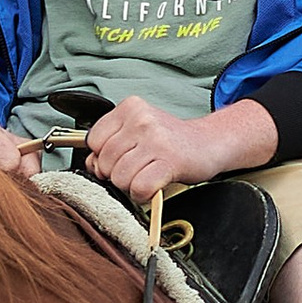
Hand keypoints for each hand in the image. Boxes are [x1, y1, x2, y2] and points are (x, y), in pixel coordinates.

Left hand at [86, 94, 277, 205]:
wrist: (208, 143)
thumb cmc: (170, 141)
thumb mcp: (136, 133)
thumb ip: (109, 146)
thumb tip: (93, 166)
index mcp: (130, 107)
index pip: (93, 140)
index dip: (103, 156)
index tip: (121, 158)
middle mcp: (142, 120)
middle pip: (105, 162)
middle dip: (117, 174)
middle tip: (138, 169)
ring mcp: (156, 139)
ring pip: (120, 177)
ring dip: (131, 186)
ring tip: (147, 175)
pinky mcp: (170, 160)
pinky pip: (139, 187)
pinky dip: (143, 194)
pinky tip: (153, 186)